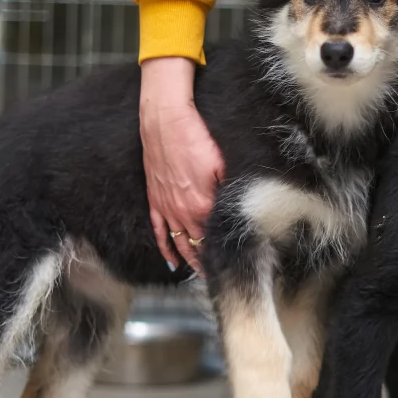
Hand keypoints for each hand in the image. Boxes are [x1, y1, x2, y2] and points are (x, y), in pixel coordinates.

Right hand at [140, 57, 224, 273]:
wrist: (164, 119)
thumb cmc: (196, 136)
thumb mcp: (222, 163)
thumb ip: (230, 189)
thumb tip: (242, 208)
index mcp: (202, 205)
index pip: (214, 239)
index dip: (224, 255)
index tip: (234, 267)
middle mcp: (183, 211)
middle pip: (197, 246)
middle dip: (209, 264)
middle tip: (220, 279)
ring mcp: (166, 206)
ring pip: (179, 243)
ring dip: (190, 260)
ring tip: (200, 275)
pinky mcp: (155, 197)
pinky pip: (159, 230)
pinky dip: (165, 247)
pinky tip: (172, 261)